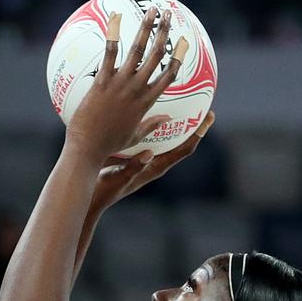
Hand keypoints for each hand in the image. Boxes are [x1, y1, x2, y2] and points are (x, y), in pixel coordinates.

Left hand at [65, 7, 188, 163]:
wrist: (89, 146)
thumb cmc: (110, 144)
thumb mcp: (135, 135)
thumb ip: (152, 124)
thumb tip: (166, 118)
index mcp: (147, 102)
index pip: (168, 76)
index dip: (178, 57)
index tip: (183, 43)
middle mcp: (137, 89)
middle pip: (157, 56)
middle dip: (164, 33)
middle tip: (169, 16)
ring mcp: (121, 83)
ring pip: (138, 50)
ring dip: (146, 28)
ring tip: (152, 10)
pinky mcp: (103, 80)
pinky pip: (110, 52)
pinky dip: (114, 34)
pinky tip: (116, 18)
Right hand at [87, 111, 214, 213]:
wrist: (92, 196)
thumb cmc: (105, 189)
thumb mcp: (118, 176)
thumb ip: (133, 167)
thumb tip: (149, 154)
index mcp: (156, 168)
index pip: (184, 149)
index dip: (198, 133)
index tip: (208, 117)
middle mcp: (156, 163)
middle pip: (181, 142)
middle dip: (192, 125)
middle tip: (201, 106)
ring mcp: (147, 160)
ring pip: (168, 139)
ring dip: (177, 123)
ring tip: (182, 103)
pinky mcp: (137, 157)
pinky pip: (152, 138)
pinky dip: (157, 125)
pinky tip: (152, 110)